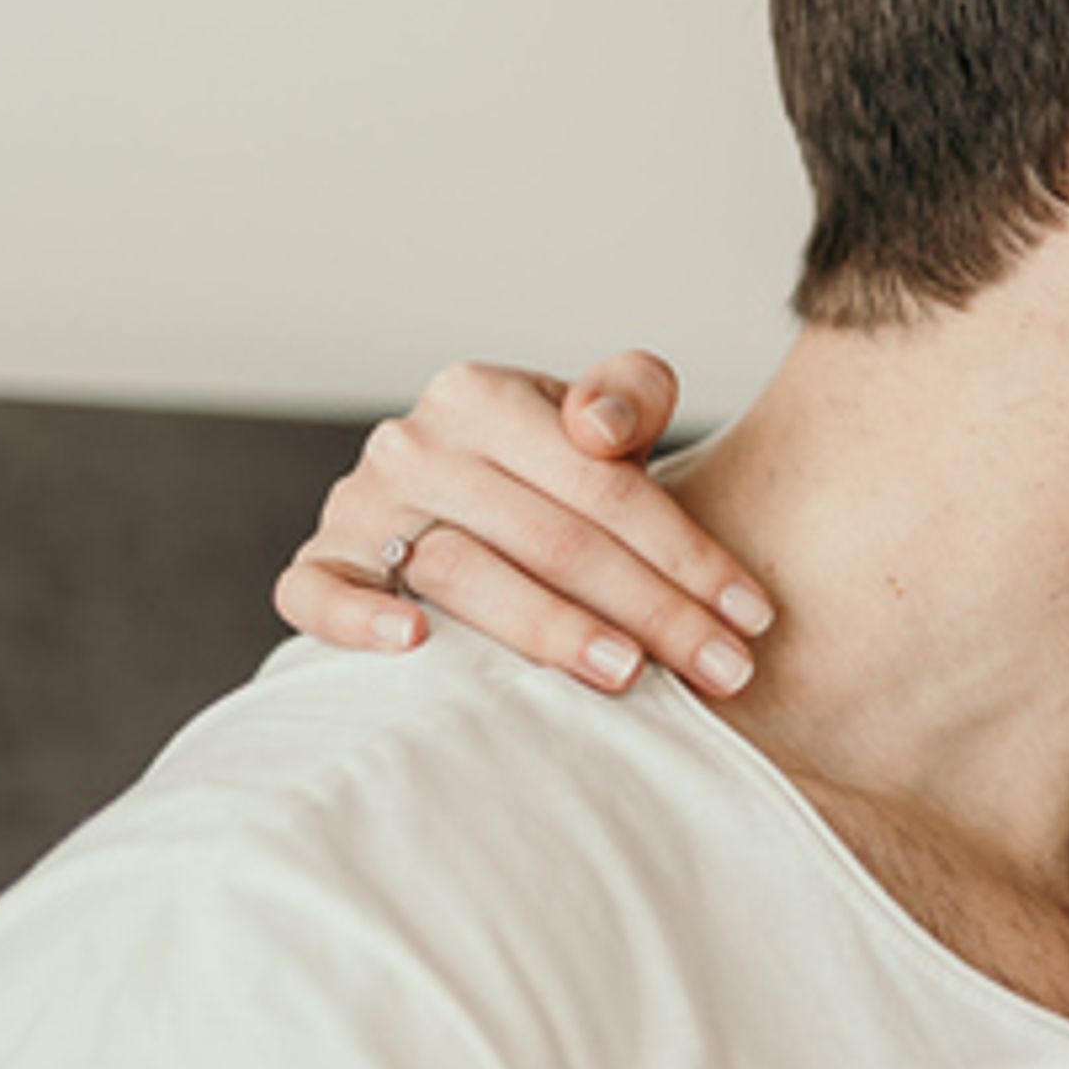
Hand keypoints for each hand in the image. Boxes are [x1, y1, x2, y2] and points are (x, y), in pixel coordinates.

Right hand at [277, 351, 772, 697]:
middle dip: (653, 610)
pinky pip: (316, 595)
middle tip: (724, 670)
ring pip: (461, 573)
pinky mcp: (323, 565)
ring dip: (551, 629)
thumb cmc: (555, 475)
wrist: (469, 501)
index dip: (688, 553)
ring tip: (628, 674)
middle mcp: (413, 445)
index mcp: (481, 395)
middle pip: (551, 539)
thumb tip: (598, 426)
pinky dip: (356, 621)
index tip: (752, 614)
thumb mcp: (604, 422)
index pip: (603, 485)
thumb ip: (629, 394)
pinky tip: (416, 645)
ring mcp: (360, 508)